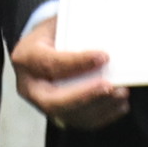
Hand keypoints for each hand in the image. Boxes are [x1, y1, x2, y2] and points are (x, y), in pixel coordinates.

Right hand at [12, 15, 130, 130]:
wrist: (39, 50)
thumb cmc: (51, 35)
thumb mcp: (56, 24)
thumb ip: (74, 30)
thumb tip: (105, 34)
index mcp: (26, 58)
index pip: (50, 64)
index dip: (77, 62)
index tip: (103, 57)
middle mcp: (30, 86)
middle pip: (54, 101)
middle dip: (84, 95)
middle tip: (110, 86)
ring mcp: (42, 104)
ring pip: (69, 115)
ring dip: (98, 106)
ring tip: (121, 93)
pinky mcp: (57, 115)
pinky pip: (79, 121)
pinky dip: (102, 116)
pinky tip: (119, 105)